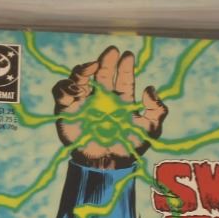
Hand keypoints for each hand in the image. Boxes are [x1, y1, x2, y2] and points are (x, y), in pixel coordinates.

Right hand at [54, 45, 167, 166]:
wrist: (105, 166)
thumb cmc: (128, 148)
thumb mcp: (151, 130)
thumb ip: (157, 110)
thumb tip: (150, 88)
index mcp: (120, 100)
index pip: (122, 78)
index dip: (124, 66)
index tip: (127, 56)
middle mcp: (101, 98)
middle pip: (100, 72)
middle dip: (105, 60)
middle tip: (111, 52)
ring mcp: (83, 102)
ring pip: (79, 77)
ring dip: (84, 69)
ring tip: (92, 67)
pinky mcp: (66, 110)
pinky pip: (60, 92)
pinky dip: (66, 86)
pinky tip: (77, 89)